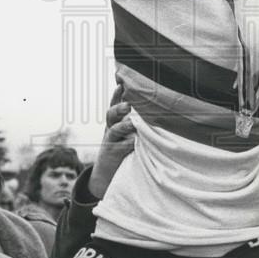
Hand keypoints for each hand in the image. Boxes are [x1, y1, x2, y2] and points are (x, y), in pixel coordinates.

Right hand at [88, 83, 135, 198]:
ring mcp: (111, 141)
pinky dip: (128, 143)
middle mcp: (111, 128)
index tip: (120, 82)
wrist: (107, 174)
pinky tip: (135, 141)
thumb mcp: (126, 132)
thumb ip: (134, 119)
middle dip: (118, 106)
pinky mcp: (112, 153)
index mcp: (115, 120)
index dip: (117, 93)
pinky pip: (120, 146)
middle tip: (128, 104)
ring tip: (133, 123)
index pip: (115, 103)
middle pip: (112, 113)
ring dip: (124, 125)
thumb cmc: (123, 148)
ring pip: (115, 129)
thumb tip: (151, 103)